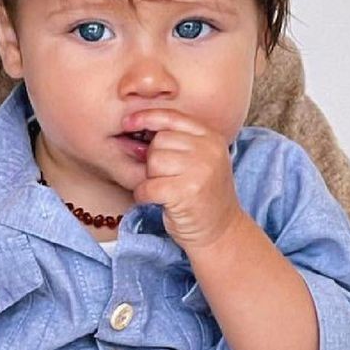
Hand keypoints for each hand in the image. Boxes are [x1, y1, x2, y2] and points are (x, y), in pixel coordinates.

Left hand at [130, 112, 246, 249]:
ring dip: (151, 178)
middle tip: (168, 178)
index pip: (171, 117)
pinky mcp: (186, 192)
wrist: (222, 232)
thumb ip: (177, 139)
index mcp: (211, 137)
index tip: (127, 123)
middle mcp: (209, 150)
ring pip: (153, 162)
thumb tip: (134, 123)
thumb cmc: (203, 194)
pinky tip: (157, 201)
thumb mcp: (200, 159)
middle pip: (159, 141)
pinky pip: (148, 186)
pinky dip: (144, 195)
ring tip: (167, 190)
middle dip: (154, 161)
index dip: (145, 117)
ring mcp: (200, 170)